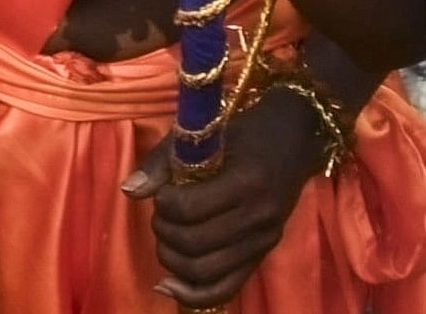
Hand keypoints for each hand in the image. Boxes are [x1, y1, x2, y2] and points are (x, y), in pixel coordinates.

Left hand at [125, 84, 324, 305]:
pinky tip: (168, 284)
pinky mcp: (261, 256)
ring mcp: (263, 242)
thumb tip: (129, 190)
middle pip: (193, 244)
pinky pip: (224, 289)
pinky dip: (191, 294)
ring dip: (172, 259)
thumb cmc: (247, 132)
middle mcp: (258, 218)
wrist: (295, 141)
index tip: (162, 192)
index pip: (189, 209)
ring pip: (204, 272)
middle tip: (162, 213)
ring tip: (167, 236)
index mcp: (246, 182)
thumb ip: (164, 160)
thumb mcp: (205, 132)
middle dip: (164, 231)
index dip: (164, 204)